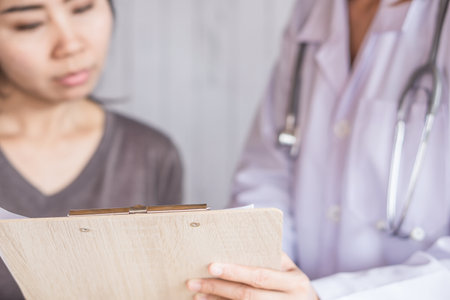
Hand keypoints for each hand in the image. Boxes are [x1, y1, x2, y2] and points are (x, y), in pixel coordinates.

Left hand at [186, 252, 318, 299]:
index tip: (212, 266)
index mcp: (295, 283)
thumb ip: (270, 255)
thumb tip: (237, 241)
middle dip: (218, 288)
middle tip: (194, 282)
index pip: (260, 276)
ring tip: (197, 294)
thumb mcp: (289, 268)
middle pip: (248, 296)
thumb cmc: (292, 282)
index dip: (235, 272)